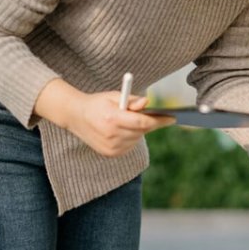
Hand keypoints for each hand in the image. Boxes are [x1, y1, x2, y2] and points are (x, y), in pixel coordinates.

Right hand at [35, 79, 174, 156]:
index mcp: (112, 118)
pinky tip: (123, 130)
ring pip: (137, 138)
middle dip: (150, 123)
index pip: (141, 122)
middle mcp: (111, 135)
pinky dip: (132, 137)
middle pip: (142, 131)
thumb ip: (132, 100)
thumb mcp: (114, 96)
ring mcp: (110, 147)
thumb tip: (147, 103)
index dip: (158, 120)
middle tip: (157, 116)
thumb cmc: (98, 103)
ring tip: (130, 120)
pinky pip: (130, 145)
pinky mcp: (110, 153)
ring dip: (140, 130)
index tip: (172, 118)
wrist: (76, 117)